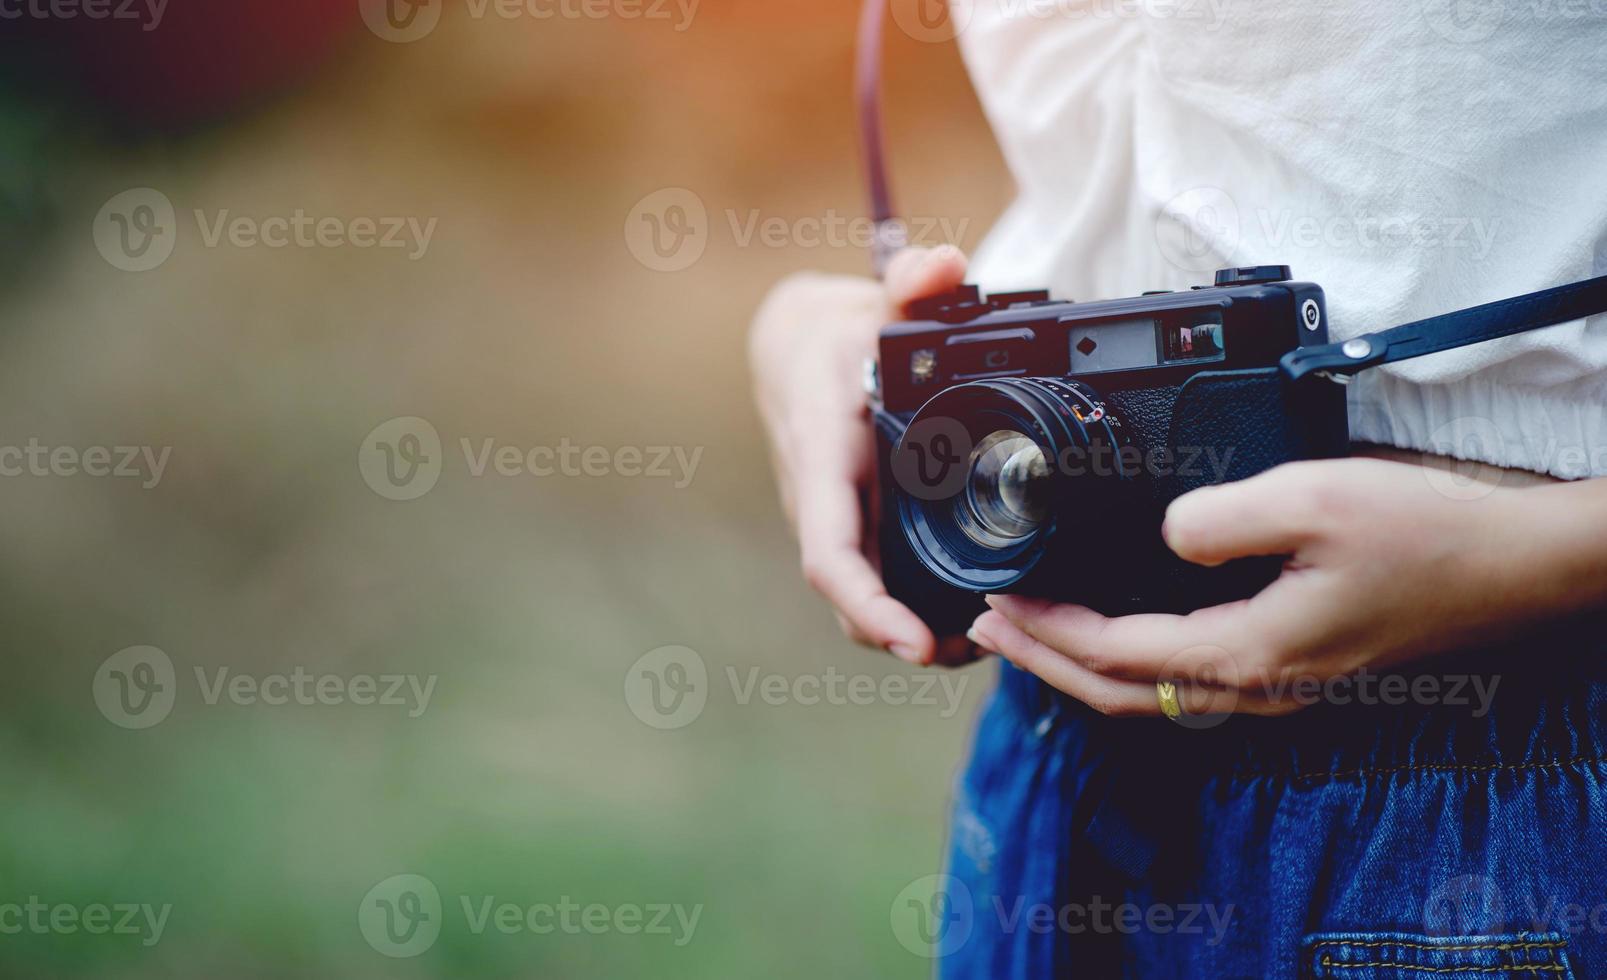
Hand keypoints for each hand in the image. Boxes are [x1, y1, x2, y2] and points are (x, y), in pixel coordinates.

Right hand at [750, 246, 974, 665]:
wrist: (794, 348)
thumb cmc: (836, 333)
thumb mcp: (872, 298)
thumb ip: (912, 279)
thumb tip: (941, 266)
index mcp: (821, 454)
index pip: (829, 549)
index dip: (868, 603)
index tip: (912, 641)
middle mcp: (819, 500)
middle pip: (848, 595)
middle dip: (902, 637)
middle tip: (976, 652)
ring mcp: (834, 519)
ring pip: (859, 598)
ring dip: (909, 632)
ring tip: (981, 645)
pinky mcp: (852, 526)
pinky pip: (873, 580)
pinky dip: (910, 608)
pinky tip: (963, 617)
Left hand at [968, 457, 1606, 715]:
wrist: (1509, 566)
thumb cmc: (1422, 534)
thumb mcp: (1311, 500)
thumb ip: (1219, 518)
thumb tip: (1164, 534)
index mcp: (1246, 654)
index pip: (1116, 655)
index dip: (1047, 633)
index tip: (998, 604)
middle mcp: (1255, 686)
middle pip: (1119, 693)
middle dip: (1044, 663)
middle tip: (987, 630)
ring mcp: (1276, 685)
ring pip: (1152, 695)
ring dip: (1082, 666)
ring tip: (1031, 633)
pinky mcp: (1294, 667)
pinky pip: (1187, 681)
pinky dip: (1131, 663)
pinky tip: (1118, 632)